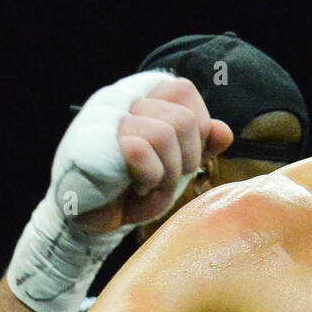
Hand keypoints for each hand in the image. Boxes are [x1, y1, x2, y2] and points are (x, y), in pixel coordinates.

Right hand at [58, 73, 234, 235]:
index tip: (184, 157)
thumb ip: (202, 146)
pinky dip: (148, 177)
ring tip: (149, 185)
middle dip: (186, 159)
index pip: (182, 91)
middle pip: (183, 118)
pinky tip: (134, 188)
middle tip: (167, 178)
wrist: (88, 220)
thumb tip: (223, 132)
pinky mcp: (91, 144)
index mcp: (140, 96)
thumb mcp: (174, 167)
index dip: (197, 128)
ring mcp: (103, 119)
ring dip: (167, 172)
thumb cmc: (132, 189)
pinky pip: (139, 149)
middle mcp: (119, 99)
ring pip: (164, 133)